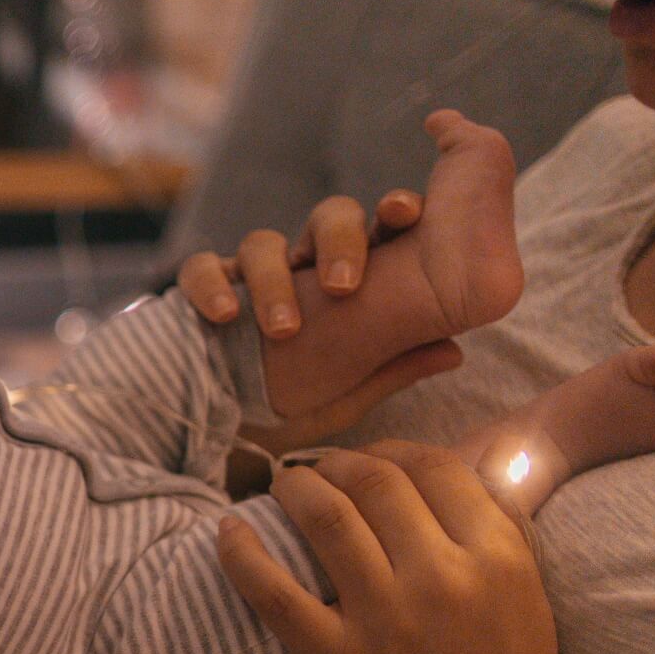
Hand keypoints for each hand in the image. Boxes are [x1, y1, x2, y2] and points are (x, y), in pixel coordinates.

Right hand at [182, 192, 451, 458]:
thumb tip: (454, 351)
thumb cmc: (293, 414)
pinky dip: (212, 284)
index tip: (404, 212)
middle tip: (344, 287)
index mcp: (350, 283)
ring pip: (262, 243)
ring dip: (274, 280)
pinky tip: (225, 317)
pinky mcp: (201, 297)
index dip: (392, 212)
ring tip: (284, 329)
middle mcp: (303, 270)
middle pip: (327, 218)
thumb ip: (394, 370)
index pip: (377, 230)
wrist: (224, 441)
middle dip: (339, 240)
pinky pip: (200, 268)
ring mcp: (249, 280)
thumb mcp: (350, 397)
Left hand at [215, 441, 586, 653]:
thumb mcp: (525, 599)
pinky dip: (242, 552)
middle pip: (374, 480)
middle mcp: (441, 577)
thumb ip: (490, 535)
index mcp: (497, 556)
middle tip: (318, 470)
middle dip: (337, 464)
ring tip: (281, 487)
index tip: (370, 458)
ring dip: (293, 488)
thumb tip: (441, 475)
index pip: (435, 466)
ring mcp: (385, 618)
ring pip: (324, 516)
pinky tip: (229, 531)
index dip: (392, 450)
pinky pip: (273, 590)